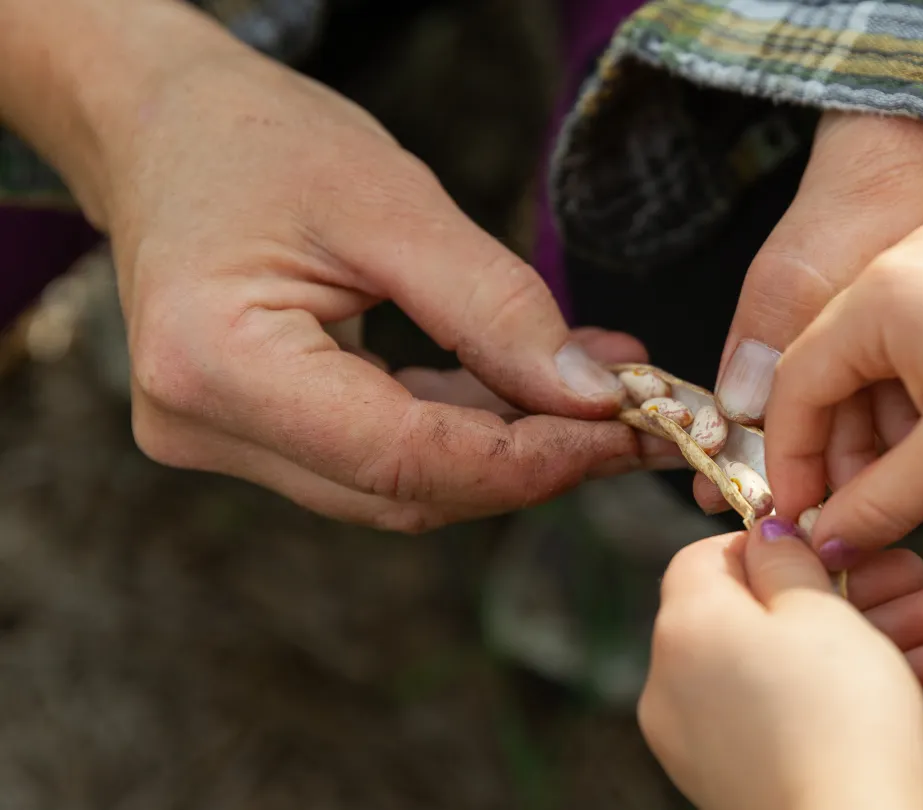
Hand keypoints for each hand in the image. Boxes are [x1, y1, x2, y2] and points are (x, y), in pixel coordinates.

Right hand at [65, 18, 680, 529]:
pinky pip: (381, 452)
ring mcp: (223, 439)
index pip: (405, 458)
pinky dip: (467, 423)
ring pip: (402, 481)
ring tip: (609, 393)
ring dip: (512, 446)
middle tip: (644, 420)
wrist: (165, 126)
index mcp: (218, 365)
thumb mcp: (393, 204)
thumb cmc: (260, 142)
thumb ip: (496, 308)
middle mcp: (204, 426)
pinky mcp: (253, 433)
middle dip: (536, 461)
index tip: (631, 432)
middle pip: (408, 487)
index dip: (532, 460)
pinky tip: (541, 385)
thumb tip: (594, 398)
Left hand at [640, 517, 922, 809]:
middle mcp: (677, 684)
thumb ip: (788, 561)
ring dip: (871, 635)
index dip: (773, 542)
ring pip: (790, 665)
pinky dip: (851, 691)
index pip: (708, 558)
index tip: (834, 544)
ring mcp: (705, 740)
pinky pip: (793, 714)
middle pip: (761, 613)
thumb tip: (767, 535)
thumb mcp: (822, 613)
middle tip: (914, 576)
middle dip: (850, 591)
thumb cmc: (839, 719)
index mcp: (684, 627)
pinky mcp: (741, 779)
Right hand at [764, 223, 922, 562]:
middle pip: (829, 368)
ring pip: (871, 361)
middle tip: (848, 517)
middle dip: (834, 450)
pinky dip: (907, 401)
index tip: (800, 517)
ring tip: (893, 495)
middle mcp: (899, 265)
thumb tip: (828, 545)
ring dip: (872, 431)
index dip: (790, 458)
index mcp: (880, 294)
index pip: (797, 381)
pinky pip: (910, 345)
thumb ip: (876, 504)